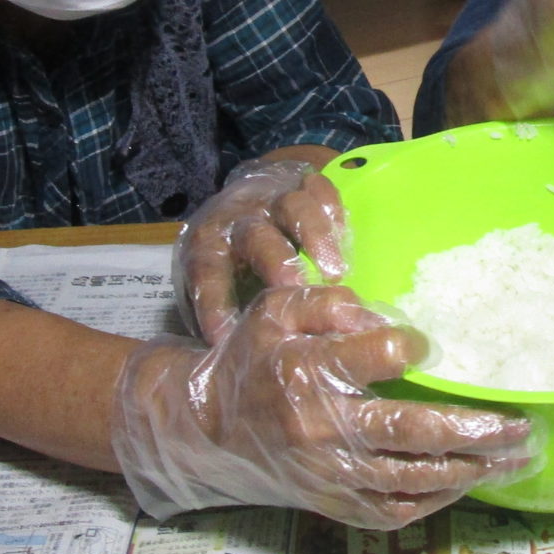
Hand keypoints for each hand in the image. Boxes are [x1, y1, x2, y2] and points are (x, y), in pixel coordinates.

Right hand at [111, 286, 536, 529]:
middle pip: (411, 431)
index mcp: (309, 371)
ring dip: (469, 470)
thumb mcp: (277, 310)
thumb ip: (329, 303)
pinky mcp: (333, 504)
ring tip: (513, 456)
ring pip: (411, 479)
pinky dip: (435, 501)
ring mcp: (330, 475)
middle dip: (473, 430)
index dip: (412, 348)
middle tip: (520, 425)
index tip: (428, 345)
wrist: (208, 432)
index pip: (380, 357)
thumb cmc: (251, 359)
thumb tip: (382, 317)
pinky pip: (393, 512)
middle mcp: (323, 428)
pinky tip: (466, 481)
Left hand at [175, 157, 345, 343]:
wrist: (243, 199)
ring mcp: (274, 199)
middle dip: (275, 262)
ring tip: (336, 273)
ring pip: (292, 208)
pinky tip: (346, 236)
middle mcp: (240, 220)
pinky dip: (333, 209)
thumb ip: (221, 317)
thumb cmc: (229, 260)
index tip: (226, 337)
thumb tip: (229, 369)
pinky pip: (320, 189)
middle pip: (254, 236)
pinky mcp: (303, 184)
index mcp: (208, 246)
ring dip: (314, 238)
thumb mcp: (213, 287)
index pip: (207, 272)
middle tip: (295, 291)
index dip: (215, 304)